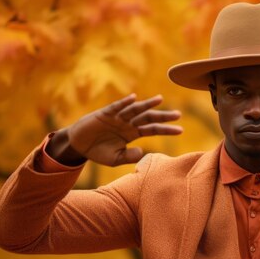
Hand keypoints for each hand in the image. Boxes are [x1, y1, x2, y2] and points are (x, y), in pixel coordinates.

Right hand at [49, 94, 181, 165]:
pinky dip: (124, 103)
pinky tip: (133, 99)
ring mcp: (117, 117)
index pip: (153, 130)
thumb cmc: (98, 152)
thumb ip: (129, 157)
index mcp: (132, 134)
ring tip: (160, 100)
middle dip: (163, 116)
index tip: (181, 130)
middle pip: (149, 118)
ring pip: (135, 110)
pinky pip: (116, 107)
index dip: (166, 130)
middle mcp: (128, 123)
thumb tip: (143, 153)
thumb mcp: (116, 159)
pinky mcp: (104, 114)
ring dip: (147, 105)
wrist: (78, 145)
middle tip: (178, 115)